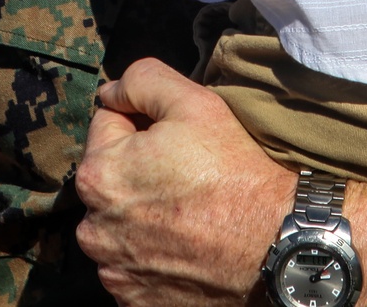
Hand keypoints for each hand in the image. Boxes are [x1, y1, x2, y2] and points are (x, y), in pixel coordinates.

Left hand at [75, 58, 294, 305]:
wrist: (271, 245)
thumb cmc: (232, 171)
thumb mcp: (193, 102)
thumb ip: (142, 81)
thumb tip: (111, 91)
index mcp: (98, 173)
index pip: (107, 123)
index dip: (143, 122)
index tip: (175, 137)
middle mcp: (94, 228)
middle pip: (109, 174)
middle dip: (137, 166)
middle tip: (184, 171)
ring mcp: (113, 270)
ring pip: (118, 219)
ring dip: (141, 209)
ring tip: (186, 208)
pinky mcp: (133, 300)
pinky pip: (132, 261)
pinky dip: (151, 249)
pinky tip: (184, 240)